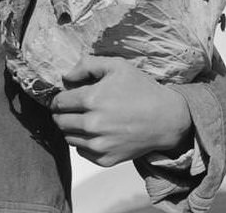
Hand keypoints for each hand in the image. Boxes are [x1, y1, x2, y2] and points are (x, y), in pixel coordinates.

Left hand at [49, 56, 192, 166]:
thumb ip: (86, 65)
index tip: (67, 96)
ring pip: (68, 137)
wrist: (167, 119)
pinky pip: (81, 152)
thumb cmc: (141, 89)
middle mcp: (93, 124)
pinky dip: (83, 142)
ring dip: (71, 128)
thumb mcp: (116, 66)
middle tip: (73, 108)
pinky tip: (96, 132)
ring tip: (86, 119)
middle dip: (62, 113)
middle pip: (59, 121)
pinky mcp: (106, 159)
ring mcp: (100, 145)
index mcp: (92, 99)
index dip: (59, 97)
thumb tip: (64, 77)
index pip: (58, 102)